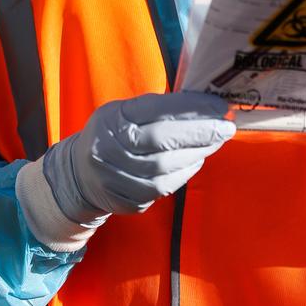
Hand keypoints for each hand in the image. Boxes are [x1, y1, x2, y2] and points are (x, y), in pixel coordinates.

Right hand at [42, 91, 235, 222]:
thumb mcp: (123, 111)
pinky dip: (184, 174)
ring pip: (165, 169)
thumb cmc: (111, 133)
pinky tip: (197, 160)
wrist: (79, 174)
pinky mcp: (126, 201)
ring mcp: (116, 179)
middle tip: (226, 127)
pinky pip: (162, 189)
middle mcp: (109, 150)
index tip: (218, 106)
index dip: (191, 108)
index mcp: (112, 119)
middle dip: (200, 133)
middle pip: (162, 141)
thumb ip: (156, 108)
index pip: (156, 111)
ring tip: (215, 142)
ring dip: (197, 154)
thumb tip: (201, 104)